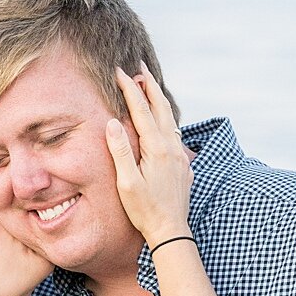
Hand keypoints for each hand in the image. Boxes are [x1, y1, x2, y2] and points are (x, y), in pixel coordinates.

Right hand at [106, 66, 192, 246]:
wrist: (171, 230)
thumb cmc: (144, 210)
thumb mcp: (127, 182)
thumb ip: (120, 151)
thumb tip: (112, 122)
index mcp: (157, 148)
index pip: (141, 110)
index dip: (130, 89)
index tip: (120, 71)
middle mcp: (172, 146)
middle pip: (160, 107)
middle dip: (149, 85)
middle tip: (140, 66)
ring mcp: (179, 154)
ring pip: (170, 118)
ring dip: (158, 99)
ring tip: (150, 85)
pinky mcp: (182, 163)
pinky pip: (174, 131)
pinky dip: (165, 117)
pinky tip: (161, 120)